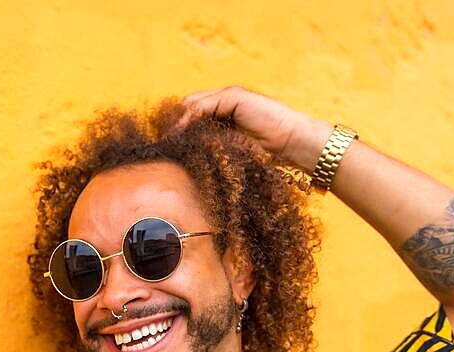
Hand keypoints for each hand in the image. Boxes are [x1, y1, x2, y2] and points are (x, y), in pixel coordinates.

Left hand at [172, 85, 331, 172]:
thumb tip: (186, 154)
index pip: (192, 115)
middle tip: (161, 141)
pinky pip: (204, 105)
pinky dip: (190, 117)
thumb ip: (211, 145)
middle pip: (189, 106)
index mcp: (224, 114)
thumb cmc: (266, 153)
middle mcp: (224, 102)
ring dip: (179, 120)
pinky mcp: (234, 96)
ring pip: (193, 104)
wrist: (291, 143)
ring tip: (168, 138)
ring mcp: (229, 97)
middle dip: (174, 122)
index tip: (164, 145)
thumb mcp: (230, 150)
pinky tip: (181, 131)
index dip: (178, 127)